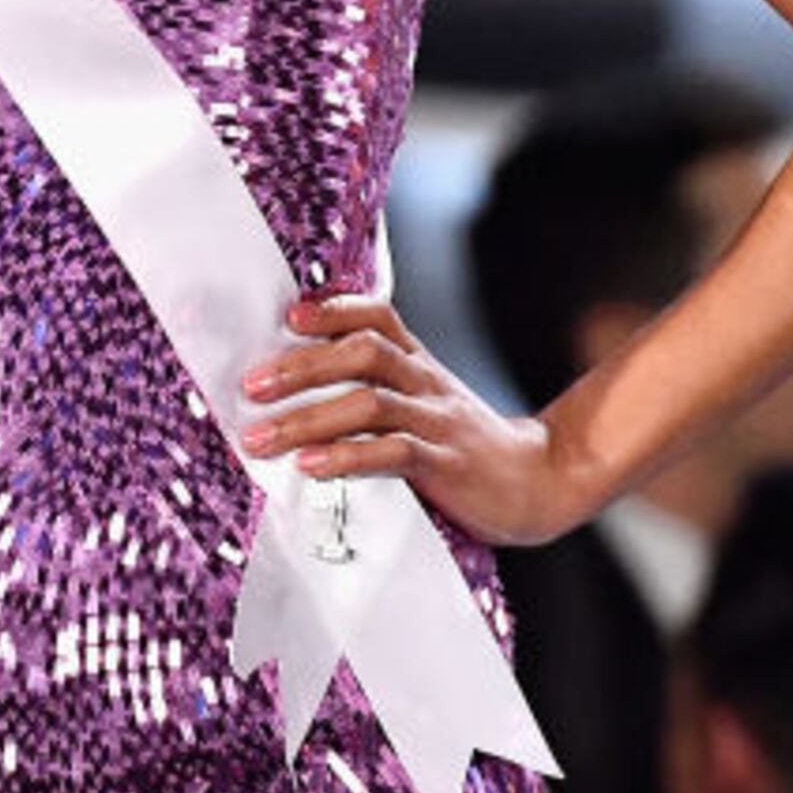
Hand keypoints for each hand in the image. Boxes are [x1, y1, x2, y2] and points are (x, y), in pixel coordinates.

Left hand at [237, 293, 594, 548]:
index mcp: (418, 365)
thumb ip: (375, 391)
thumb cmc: (465, 446)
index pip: (378, 318)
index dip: (333, 311)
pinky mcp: (445, 465)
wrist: (541, 482)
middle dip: (302, 365)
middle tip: (251, 385)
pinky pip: (392, 453)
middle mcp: (425, 384)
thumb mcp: (424, 404)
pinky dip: (346, 457)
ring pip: (369, 403)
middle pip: (364, 352)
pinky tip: (310, 466)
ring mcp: (437, 423)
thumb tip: (295, 393)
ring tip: (260, 437)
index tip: (287, 316)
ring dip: (307, 418)